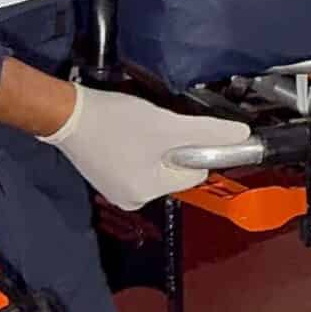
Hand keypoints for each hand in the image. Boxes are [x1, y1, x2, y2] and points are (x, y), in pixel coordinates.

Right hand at [40, 87, 252, 210]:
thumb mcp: (169, 126)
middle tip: (155, 127)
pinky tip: (127, 131)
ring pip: (157, 162)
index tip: (176, 130)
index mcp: (146, 194)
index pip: (194, 172)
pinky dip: (139, 144)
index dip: (192, 148)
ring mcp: (115, 187)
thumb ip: (209, 133)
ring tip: (138, 128)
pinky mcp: (105, 172)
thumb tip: (243, 136)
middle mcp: (131, 198)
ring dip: (156, 143)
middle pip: (175, 168)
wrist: (66, 112)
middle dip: (171, 146)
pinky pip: (138, 158)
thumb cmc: (116, 122)